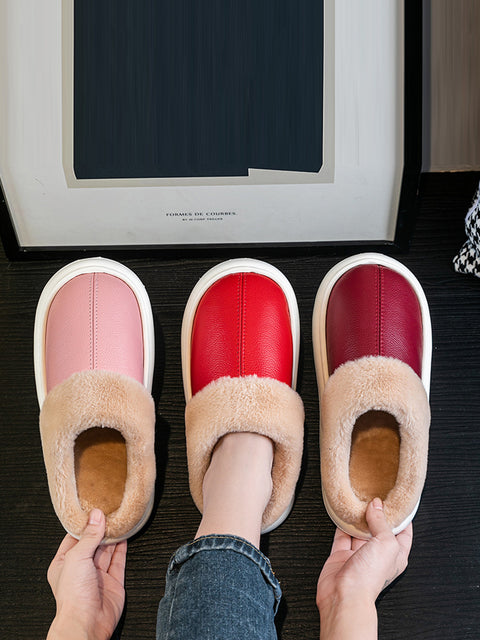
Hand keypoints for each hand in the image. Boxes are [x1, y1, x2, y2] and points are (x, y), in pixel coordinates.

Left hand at [47, 509, 126, 639]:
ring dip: (112, 536)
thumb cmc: (73, 596)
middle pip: (92, 543)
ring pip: (106, 551)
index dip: (84, 524)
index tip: (94, 508)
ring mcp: (97, 576)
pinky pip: (118, 561)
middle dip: (100, 528)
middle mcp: (80, 569)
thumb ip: (89, 536)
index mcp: (64, 564)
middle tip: (109, 511)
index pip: (74, 538)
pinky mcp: (113, 582)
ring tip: (118, 519)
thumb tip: (96, 515)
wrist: (87, 623)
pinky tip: (125, 536)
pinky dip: (122, 548)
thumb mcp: (76, 558)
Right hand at [316, 498, 412, 638]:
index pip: (403, 532)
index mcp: (396, 555)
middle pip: (379, 529)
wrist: (345, 595)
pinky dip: (342, 523)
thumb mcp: (386, 543)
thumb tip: (376, 505)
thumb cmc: (369, 577)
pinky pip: (342, 535)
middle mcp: (378, 555)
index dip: (401, 516)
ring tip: (358, 499)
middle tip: (374, 495)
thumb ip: (381, 522)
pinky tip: (342, 512)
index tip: (397, 500)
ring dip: (359, 517)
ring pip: (360, 530)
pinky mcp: (341, 555)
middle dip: (377, 513)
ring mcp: (359, 555)